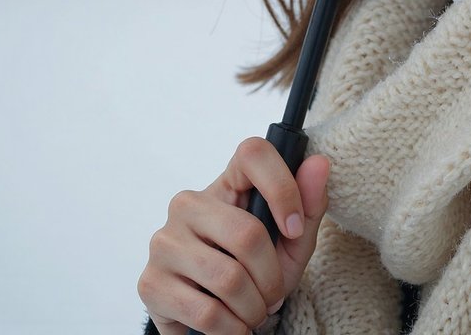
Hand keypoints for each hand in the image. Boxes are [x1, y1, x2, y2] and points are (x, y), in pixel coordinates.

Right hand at [138, 138, 329, 334]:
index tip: (294, 229)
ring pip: (228, 279)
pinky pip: (205, 311)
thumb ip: (310, 202)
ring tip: (256, 312)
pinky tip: (234, 326)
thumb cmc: (257, 265)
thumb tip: (320, 163)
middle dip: (271, 277)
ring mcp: (165, 241)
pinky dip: (232, 328)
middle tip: (274, 294)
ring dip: (253, 308)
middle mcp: (189, 203)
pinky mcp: (151, 282)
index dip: (282, 188)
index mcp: (227, 181)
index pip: (253, 153)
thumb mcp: (291, 239)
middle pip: (246, 233)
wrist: (214, 313)